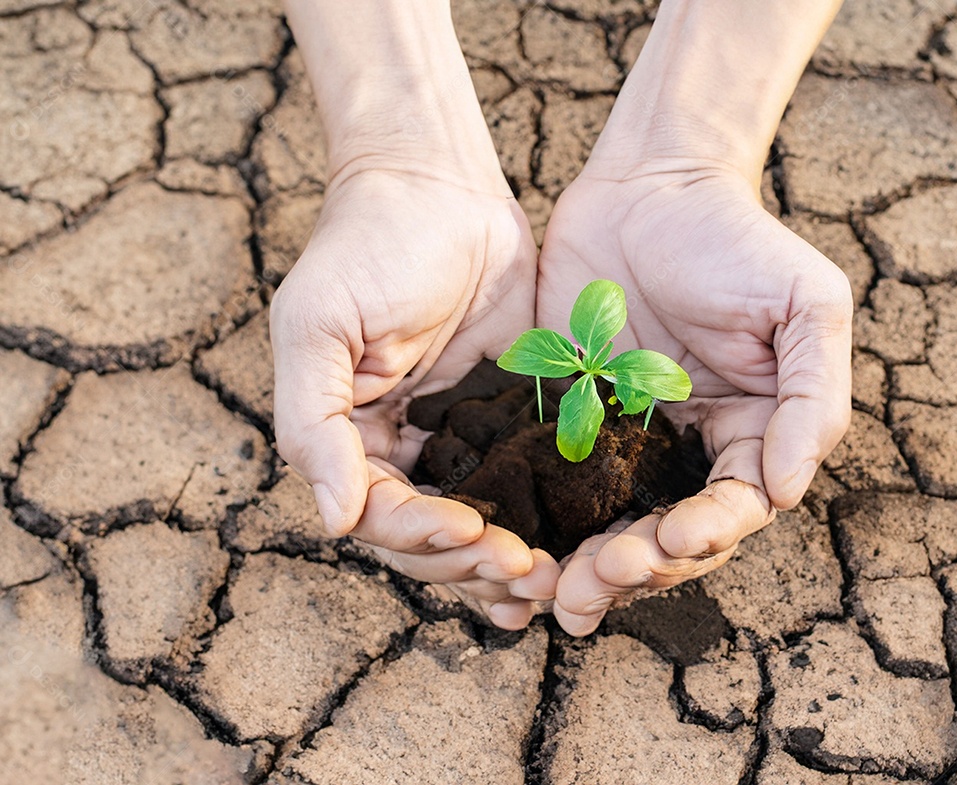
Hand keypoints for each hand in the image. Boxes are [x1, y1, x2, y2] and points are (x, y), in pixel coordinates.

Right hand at [270, 161, 558, 629]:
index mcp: (348, 438)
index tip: (472, 532)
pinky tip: (565, 555)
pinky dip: (539, 524)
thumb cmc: (364, 247)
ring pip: (477, 524)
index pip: (378, 515)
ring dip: (507, 560)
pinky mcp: (506, 419)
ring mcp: (456, 438)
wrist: (437, 186)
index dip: (421, 536)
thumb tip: (334, 520)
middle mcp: (400, 449)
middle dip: (472, 562)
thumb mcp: (317, 327)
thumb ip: (314, 424)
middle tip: (527, 574)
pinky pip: (520, 484)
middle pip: (430, 537)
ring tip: (552, 582)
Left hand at [537, 165, 851, 634]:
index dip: (706, 534)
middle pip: (666, 535)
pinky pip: (552, 485)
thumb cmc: (736, 240)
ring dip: (586, 567)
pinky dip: (538, 526)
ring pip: (607, 525)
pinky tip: (516, 555)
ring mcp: (621, 440)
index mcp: (748, 434)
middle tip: (597, 581)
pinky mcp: (564, 421)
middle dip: (637, 567)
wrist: (648, 185)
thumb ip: (811, 399)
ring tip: (554, 594)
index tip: (672, 536)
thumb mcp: (805, 306)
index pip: (732, 510)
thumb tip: (786, 493)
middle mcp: (685, 450)